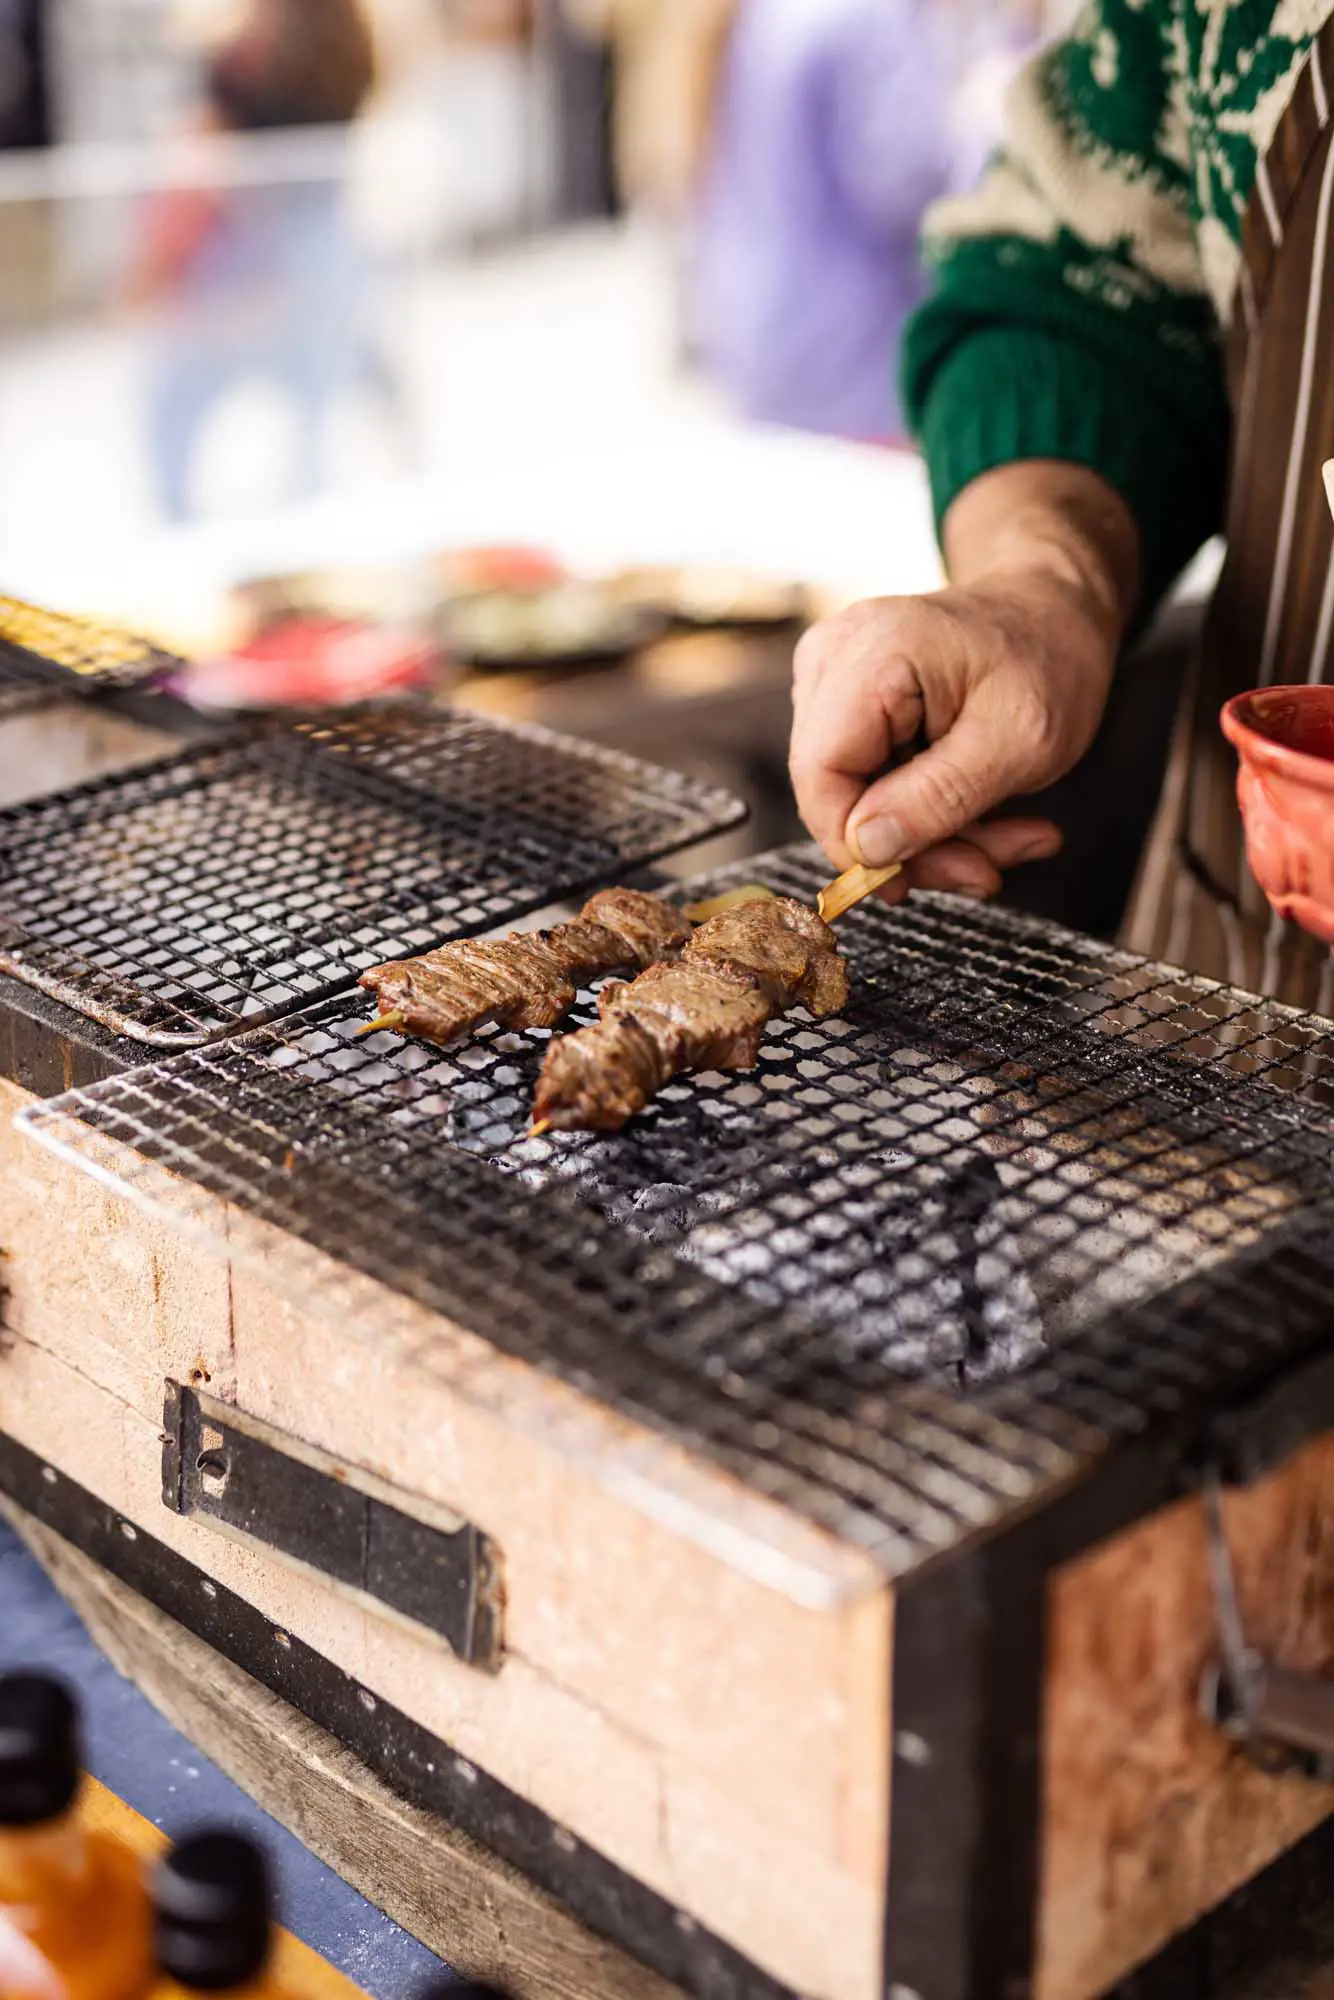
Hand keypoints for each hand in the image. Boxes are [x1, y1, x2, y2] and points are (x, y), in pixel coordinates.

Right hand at [788, 464, 1137, 901]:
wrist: (1053, 613)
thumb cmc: (1048, 660)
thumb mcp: (1018, 743)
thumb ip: (938, 799)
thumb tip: (866, 850)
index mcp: (871, 654)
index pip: (821, 773)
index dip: (857, 844)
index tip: (916, 883)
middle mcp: (832, 660)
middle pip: (834, 792)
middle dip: (913, 847)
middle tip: (988, 868)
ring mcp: (833, 681)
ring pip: (854, 799)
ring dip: (932, 838)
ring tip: (1011, 835)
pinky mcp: (847, 705)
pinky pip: (871, 784)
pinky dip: (928, 814)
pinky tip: (984, 811)